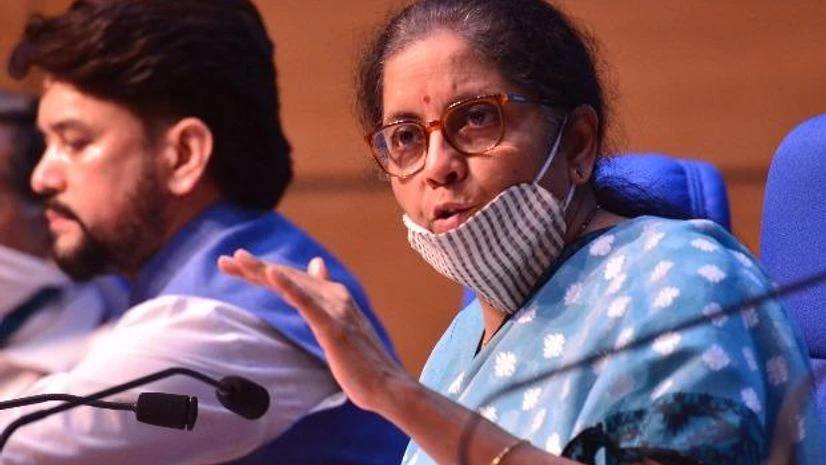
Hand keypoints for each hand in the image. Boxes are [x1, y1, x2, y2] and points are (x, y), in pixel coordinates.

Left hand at [218, 250, 414, 411]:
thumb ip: (326, 296)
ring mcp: (335, 310)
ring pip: (293, 284)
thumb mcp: (341, 323)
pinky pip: (307, 303)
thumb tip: (317, 264)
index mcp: (334, 295)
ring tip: (239, 260)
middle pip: (288, 276)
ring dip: (265, 270)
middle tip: (224, 261)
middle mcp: (335, 295)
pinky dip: (289, 286)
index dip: (263, 270)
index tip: (234, 265)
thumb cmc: (363, 361)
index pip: (292, 278)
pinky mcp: (334, 326)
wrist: (387, 385)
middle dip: (255, 267)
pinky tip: (271, 275)